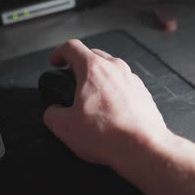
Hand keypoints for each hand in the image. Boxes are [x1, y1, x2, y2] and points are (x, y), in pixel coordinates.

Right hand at [43, 39, 169, 167]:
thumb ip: (52, 114)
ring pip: (111, 68)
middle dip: (79, 64)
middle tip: (72, 79)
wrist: (143, 148)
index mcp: (94, 69)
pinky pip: (124, 84)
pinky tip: (110, 110)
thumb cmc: (109, 134)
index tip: (56, 62)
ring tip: (91, 97)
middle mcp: (115, 68)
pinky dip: (114, 91)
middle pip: (93, 54)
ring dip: (99, 77)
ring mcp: (132, 79)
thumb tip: (53, 112)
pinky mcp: (143, 93)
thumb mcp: (65, 127)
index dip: (59, 52)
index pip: (72, 47)